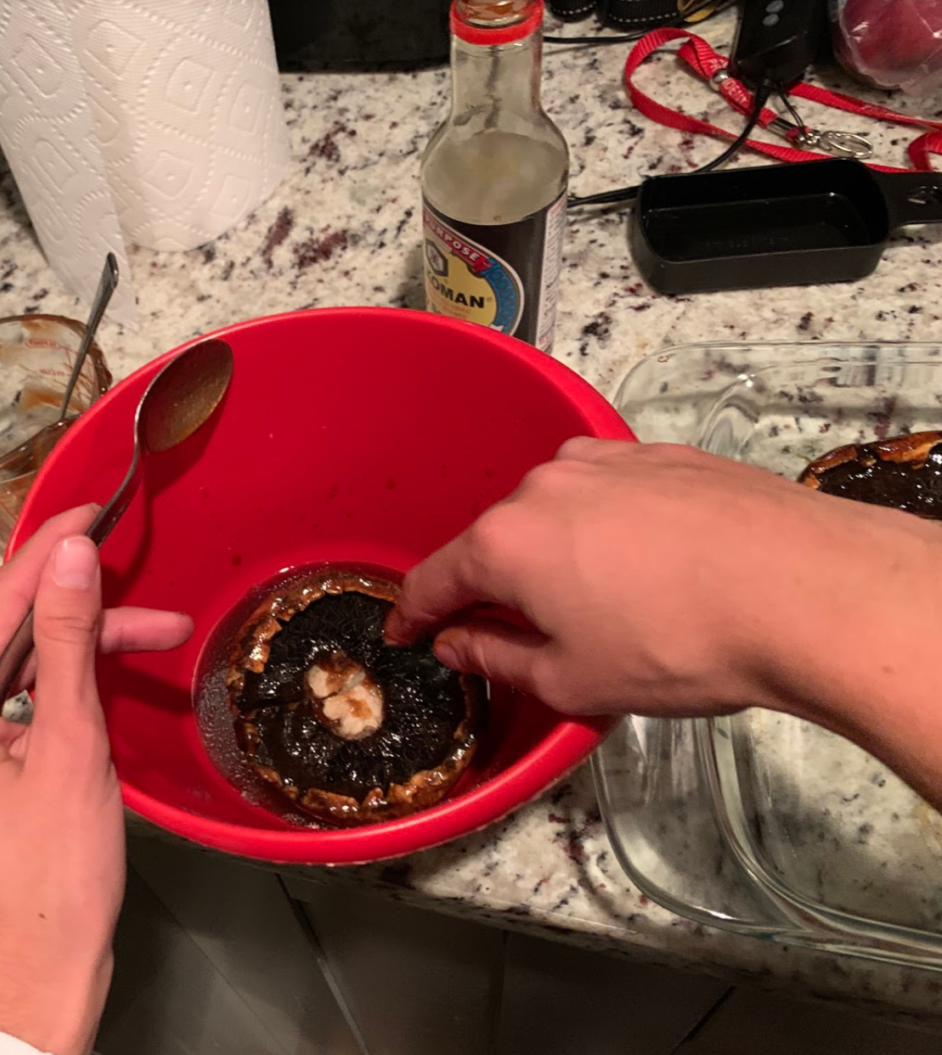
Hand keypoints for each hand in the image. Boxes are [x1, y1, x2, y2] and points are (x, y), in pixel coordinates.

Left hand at [0, 506, 191, 1054]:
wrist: (29, 985)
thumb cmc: (54, 881)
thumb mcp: (71, 747)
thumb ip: (65, 641)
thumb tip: (67, 555)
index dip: (49, 550)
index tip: (92, 509)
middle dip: (66, 618)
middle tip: (146, 619)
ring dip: (47, 659)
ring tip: (123, 657)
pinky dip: (21, 699)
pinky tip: (69, 699)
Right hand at [386, 439, 941, 734]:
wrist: (803, 591)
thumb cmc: (683, 642)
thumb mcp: (571, 680)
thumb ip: (497, 660)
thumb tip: (459, 646)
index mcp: (506, 542)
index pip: (434, 579)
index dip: (414, 614)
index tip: (407, 631)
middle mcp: (545, 485)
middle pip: (497, 541)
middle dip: (499, 587)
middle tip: (519, 636)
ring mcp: (608, 461)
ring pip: (556, 513)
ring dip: (559, 554)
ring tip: (603, 607)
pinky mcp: (662, 456)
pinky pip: (610, 495)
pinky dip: (610, 532)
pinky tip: (650, 573)